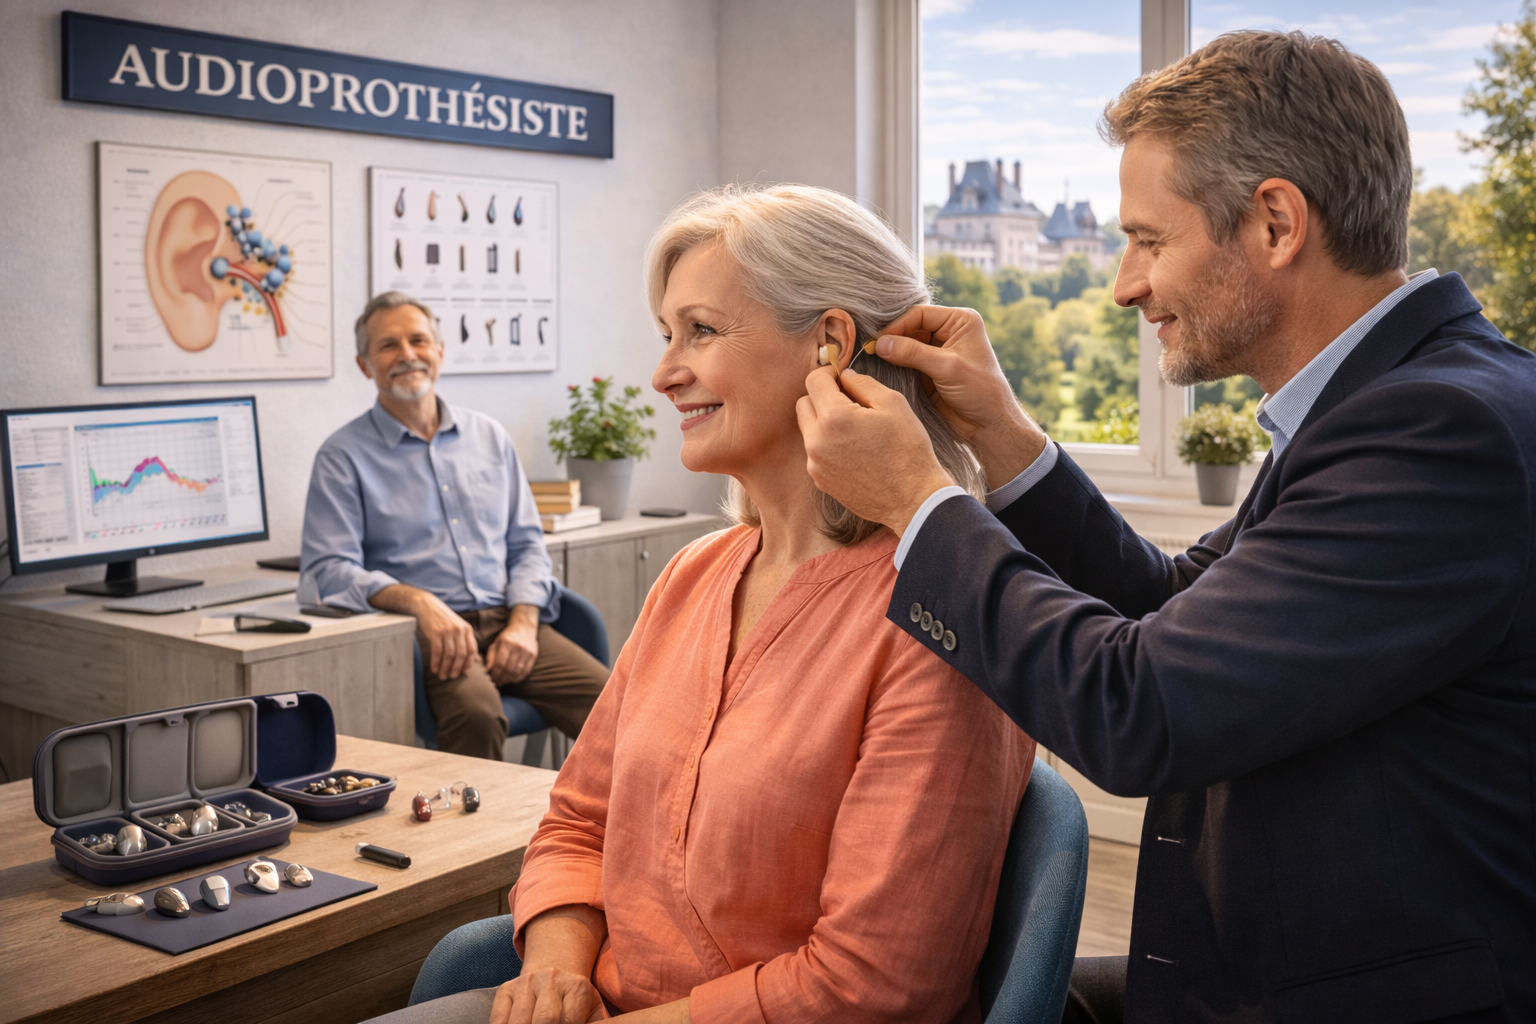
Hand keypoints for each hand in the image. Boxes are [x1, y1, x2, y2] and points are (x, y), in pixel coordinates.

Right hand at [368, 585, 475, 679]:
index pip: (472, 650)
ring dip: (446, 668)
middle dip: (457, 668)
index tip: (463, 672)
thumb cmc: (443, 619)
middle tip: (451, 677)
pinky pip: (437, 651)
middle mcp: (459, 630)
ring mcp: (448, 631)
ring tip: (442, 676)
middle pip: (461, 654)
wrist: (427, 605)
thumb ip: (467, 642)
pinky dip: (436, 662)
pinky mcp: (436, 632)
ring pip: (450, 655)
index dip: (468, 663)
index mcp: (467, 629)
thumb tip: (477, 659)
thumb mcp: (459, 627)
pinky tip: (434, 669)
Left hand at [488, 605, 540, 684]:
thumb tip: (488, 671)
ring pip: (517, 671)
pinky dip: (519, 678)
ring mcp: (527, 652)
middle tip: (497, 683)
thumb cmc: (507, 637)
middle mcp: (518, 647)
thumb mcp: (496, 643)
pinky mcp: (534, 655)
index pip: (500, 663)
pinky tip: (513, 680)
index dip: (495, 674)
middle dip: (502, 679)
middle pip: (509, 669)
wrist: (525, 627)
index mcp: (506, 643)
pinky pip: (526, 671)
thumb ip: (491, 657)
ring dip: (509, 680)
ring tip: (504, 682)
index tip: (492, 679)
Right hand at [497, 905, 609, 1023]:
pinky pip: (497, 1018)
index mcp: (578, 987)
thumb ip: (598, 1020)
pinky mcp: (505, 989)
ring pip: (517, 1022)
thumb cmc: (578, 999)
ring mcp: (525, 983)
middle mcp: (551, 979)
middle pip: (544, 1021)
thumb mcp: (594, 1007)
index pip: (568, 1022)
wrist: (555, 967)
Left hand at [797, 365, 955, 535]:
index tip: (842, 378)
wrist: (913, 499)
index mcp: (834, 418)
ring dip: (824, 422)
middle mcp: (817, 441)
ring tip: (855, 429)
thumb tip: (845, 377)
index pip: (814, 381)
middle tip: (849, 402)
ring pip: (808, 429)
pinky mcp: (820, 480)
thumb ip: (863, 383)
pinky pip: (816, 452)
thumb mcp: (893, 404)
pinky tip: (854, 451)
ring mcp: (816, 464)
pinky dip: (828, 445)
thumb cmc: (908, 450)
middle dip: (822, 397)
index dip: (829, 373)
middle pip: (804, 404)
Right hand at [872, 305, 1047, 485]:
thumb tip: (880, 343)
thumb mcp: (946, 368)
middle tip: (870, 351)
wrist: (989, 425)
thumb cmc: (979, 391)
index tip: (878, 342)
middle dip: (892, 339)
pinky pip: (906, 363)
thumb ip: (912, 353)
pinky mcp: (929, 371)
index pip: (920, 314)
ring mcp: (938, 352)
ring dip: (891, 353)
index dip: (897, 326)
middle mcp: (949, 332)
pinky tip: (882, 370)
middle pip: (910, 328)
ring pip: (906, 345)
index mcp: (960, 321)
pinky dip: (894, 366)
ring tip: (871, 360)